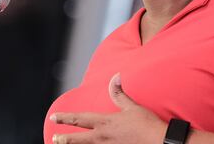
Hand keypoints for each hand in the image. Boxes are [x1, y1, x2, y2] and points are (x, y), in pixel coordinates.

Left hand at [50, 73, 166, 143]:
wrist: (160, 142)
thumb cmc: (147, 124)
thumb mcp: (132, 107)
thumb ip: (120, 94)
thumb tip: (115, 77)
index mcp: (105, 122)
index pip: (80, 119)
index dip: (66, 118)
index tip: (54, 117)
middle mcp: (103, 137)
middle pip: (79, 139)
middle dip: (64, 139)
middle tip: (54, 139)